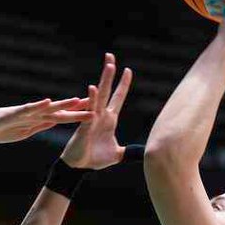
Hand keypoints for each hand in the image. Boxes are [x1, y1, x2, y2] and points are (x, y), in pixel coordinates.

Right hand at [0, 98, 91, 144]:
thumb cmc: (1, 129)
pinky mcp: (15, 113)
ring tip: (78, 99)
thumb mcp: (25, 132)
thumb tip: (53, 124)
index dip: (79, 115)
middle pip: (61, 110)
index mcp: (39, 120)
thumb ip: (39, 126)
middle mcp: (36, 114)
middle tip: (96, 102)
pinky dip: (38, 105)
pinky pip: (28, 109)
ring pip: (48, 108)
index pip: (63, 117)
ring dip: (63, 104)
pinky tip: (48, 101)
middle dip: (78, 108)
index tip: (96, 111)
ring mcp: (26, 113)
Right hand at [60, 54, 132, 169]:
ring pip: (99, 96)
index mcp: (109, 119)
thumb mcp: (118, 154)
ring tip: (109, 64)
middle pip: (107, 90)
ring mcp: (92, 119)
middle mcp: (101, 115)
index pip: (118, 97)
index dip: (123, 84)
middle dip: (109, 73)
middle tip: (110, 56)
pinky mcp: (85, 126)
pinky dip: (91, 99)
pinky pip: (89, 110)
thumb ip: (131, 151)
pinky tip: (93, 88)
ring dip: (104, 80)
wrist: (80, 168)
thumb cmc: (95, 158)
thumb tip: (145, 153)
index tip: (128, 70)